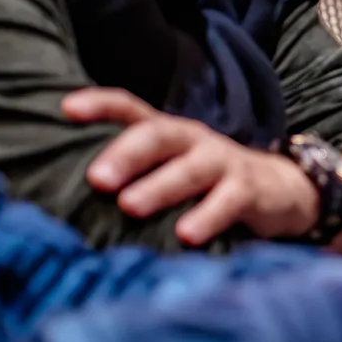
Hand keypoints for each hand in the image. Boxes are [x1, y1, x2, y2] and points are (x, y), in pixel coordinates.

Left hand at [67, 87, 318, 246]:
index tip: (66, 109)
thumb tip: (61, 202)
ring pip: (191, 168)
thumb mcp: (169, 171)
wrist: (280, 190)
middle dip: (126, 154)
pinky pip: (228, 201)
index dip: (100, 105)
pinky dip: (207, 217)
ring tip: (130, 207)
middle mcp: (192, 141)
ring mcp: (222, 162)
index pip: (130, 109)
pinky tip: (186, 236)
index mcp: (167, 133)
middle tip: (97, 178)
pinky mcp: (249, 190)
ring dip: (160, 186)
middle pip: (158, 134)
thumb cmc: (205, 185)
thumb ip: (129, 178)